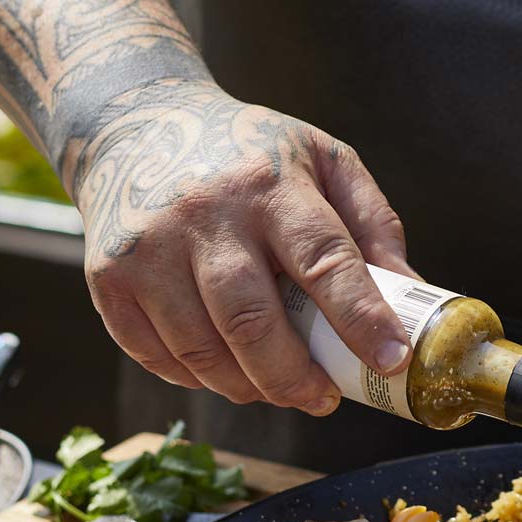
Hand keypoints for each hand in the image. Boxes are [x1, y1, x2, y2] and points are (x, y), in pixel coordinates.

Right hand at [71, 77, 415, 415]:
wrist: (137, 124)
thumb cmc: (250, 152)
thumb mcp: (323, 159)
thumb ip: (373, 222)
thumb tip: (413, 293)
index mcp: (269, 183)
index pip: (324, 261)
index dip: (362, 318)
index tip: (393, 359)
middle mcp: (205, 215)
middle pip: (253, 323)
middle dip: (296, 378)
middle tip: (325, 398)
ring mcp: (148, 249)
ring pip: (202, 351)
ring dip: (248, 387)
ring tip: (279, 387)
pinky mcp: (108, 278)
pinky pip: (157, 357)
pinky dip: (198, 378)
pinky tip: (225, 369)